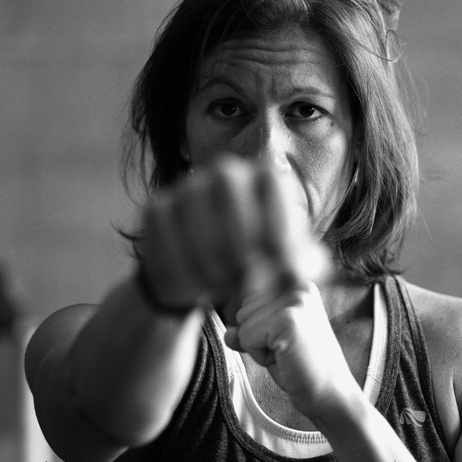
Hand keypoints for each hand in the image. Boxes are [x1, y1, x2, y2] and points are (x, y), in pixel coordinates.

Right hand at [138, 156, 326, 317]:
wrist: (205, 276)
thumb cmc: (257, 263)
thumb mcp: (286, 263)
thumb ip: (302, 265)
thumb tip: (302, 271)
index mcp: (263, 177)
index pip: (270, 180)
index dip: (277, 220)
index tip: (282, 264)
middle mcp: (226, 173)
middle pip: (229, 185)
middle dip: (240, 237)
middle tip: (251, 281)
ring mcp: (188, 187)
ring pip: (194, 211)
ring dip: (212, 259)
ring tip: (228, 288)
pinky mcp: (158, 209)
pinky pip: (165, 234)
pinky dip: (182, 267)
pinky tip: (198, 287)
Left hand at [225, 279, 359, 422]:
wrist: (331, 395)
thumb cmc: (303, 367)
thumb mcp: (272, 339)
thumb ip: (248, 327)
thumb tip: (229, 331)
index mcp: (299, 283)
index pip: (250, 299)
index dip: (260, 328)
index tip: (288, 340)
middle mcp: (298, 285)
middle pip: (244, 308)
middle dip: (258, 335)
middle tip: (289, 349)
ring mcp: (295, 300)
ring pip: (242, 321)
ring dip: (258, 345)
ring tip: (288, 353)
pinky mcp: (287, 319)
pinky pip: (246, 336)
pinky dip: (259, 355)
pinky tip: (286, 358)